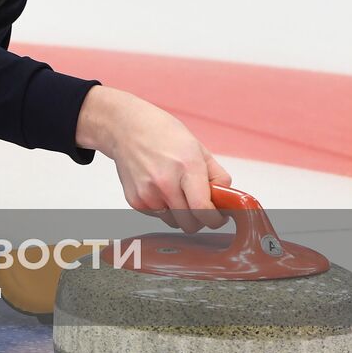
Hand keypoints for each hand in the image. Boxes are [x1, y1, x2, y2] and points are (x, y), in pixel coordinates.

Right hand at [75, 86, 232, 232]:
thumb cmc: (163, 134)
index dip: (216, 219)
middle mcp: (165, 184)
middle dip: (199, 219)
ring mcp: (147, 194)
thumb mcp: (198, 149)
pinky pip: (157, 216)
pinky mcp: (135, 201)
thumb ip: (217, 176)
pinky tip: (158, 188)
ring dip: (180, 214)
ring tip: (175, 191)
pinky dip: (163, 209)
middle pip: (190, 224)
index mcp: (187, 167)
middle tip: (199, 205)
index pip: (204, 211)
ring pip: (174, 223)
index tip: (219, 217)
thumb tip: (226, 200)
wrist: (124, 128)